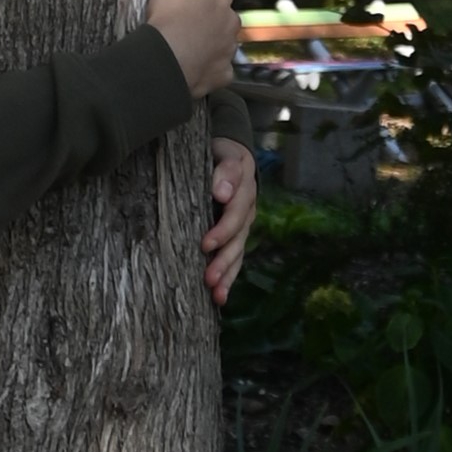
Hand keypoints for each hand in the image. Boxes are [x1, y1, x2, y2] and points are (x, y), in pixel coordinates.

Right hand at [145, 0, 240, 97]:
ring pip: (221, 39)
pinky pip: (218, 67)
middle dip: (207, 14)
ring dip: (208, 39)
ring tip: (184, 42)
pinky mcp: (221, 74)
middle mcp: (232, 22)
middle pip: (221, 13)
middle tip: (181, 19)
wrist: (165, 59)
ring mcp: (228, 50)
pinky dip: (208, 65)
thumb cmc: (170, 12)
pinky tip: (193, 64)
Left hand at [203, 136, 255, 305]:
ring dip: (227, 274)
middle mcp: (246, 211)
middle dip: (223, 260)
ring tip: (216, 294)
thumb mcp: (224, 153)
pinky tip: (218, 298)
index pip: (234, 213)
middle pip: (237, 239)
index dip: (222, 230)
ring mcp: (242, 225)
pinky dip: (228, 278)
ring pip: (237, 253)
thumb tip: (221, 193)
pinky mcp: (235, 236)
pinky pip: (234, 259)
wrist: (229, 154)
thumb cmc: (220, 153)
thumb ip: (225, 170)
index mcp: (244, 190)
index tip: (205, 244)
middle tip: (208, 278)